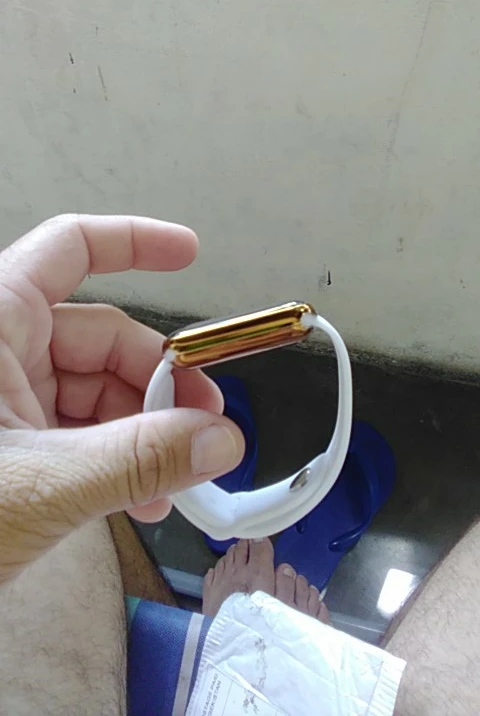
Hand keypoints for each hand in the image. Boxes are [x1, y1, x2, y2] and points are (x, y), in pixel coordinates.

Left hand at [0, 215, 243, 582]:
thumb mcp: (41, 485)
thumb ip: (140, 459)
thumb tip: (220, 440)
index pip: (69, 250)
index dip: (134, 244)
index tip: (190, 255)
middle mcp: (1, 351)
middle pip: (103, 335)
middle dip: (160, 381)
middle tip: (206, 427)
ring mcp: (7, 399)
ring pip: (99, 391)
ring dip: (147, 433)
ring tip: (176, 481)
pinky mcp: (13, 443)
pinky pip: (82, 431)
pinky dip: (120, 460)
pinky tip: (144, 499)